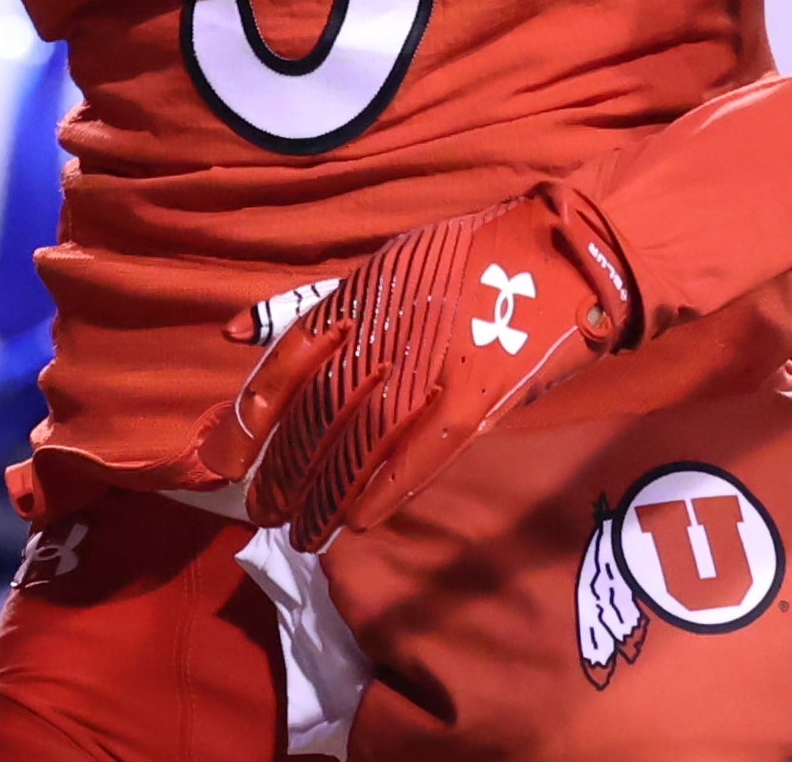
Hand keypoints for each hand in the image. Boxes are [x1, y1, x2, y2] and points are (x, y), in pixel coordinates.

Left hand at [191, 183, 638, 547]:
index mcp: (359, 294)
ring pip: (359, 445)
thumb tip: (234, 331)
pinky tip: (359, 523)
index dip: (252, 417)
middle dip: (283, 471)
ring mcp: (429, 369)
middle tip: (261, 513)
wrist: (562, 258)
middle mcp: (384, 332)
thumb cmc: (469, 259)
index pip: (286, 362)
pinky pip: (419, 459)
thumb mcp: (386, 262)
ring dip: (324, 497)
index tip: (228, 458)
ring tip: (301, 532)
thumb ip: (317, 304)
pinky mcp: (474, 401)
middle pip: (316, 415)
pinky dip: (383, 493)